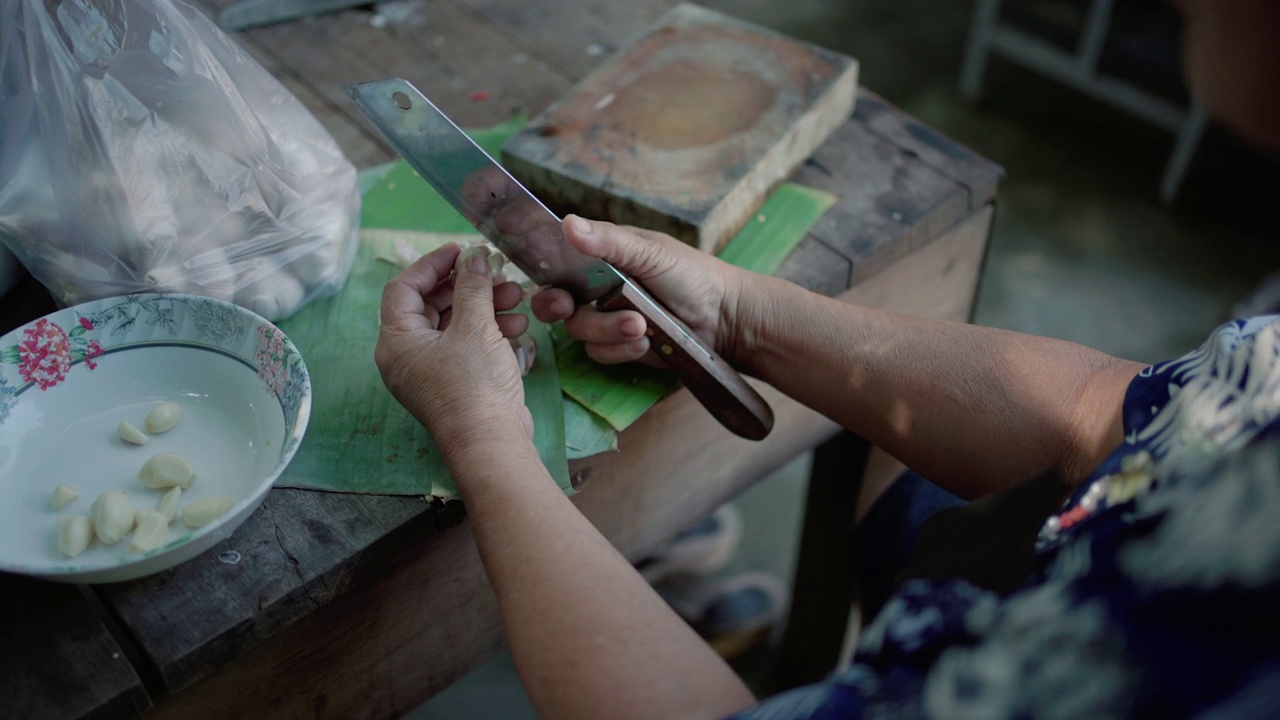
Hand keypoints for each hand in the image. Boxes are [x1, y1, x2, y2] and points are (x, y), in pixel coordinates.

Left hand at [376, 244, 532, 454]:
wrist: (491, 443)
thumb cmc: (475, 385)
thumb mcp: (475, 327)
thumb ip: (473, 287)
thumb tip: (473, 259)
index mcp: (396, 341)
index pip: (403, 288)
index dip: (432, 264)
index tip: (461, 250)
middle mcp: (406, 356)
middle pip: (431, 305)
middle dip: (467, 286)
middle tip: (496, 273)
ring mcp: (429, 372)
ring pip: (453, 325)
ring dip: (484, 307)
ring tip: (516, 297)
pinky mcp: (453, 383)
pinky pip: (465, 346)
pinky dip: (487, 332)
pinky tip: (517, 326)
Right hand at [531, 216, 751, 366]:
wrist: (726, 320)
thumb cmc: (693, 275)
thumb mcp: (652, 253)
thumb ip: (609, 242)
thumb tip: (567, 223)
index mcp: (602, 256)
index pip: (558, 260)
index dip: (543, 271)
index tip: (542, 278)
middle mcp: (598, 287)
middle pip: (556, 301)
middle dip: (558, 306)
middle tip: (567, 307)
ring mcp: (608, 318)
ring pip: (579, 330)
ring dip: (606, 330)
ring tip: (640, 326)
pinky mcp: (620, 346)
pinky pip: (600, 353)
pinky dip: (620, 350)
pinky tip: (645, 344)